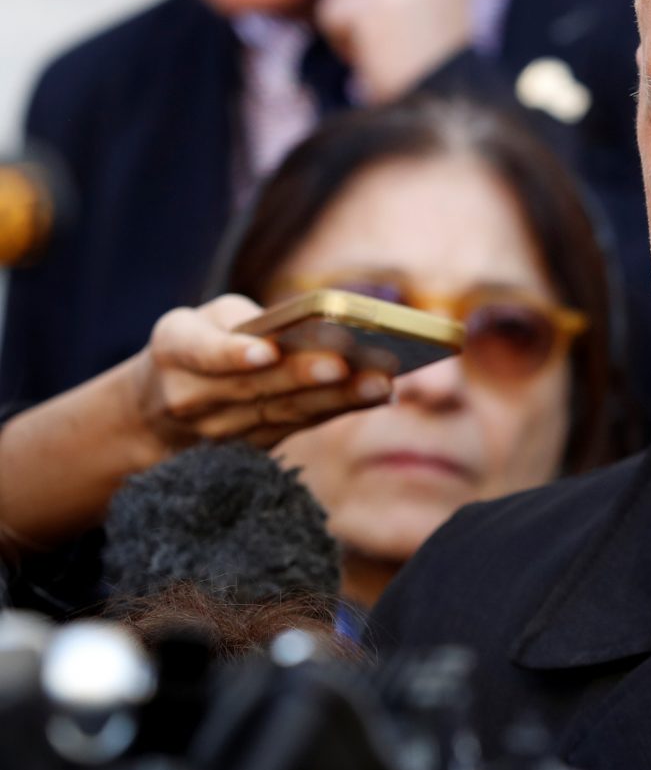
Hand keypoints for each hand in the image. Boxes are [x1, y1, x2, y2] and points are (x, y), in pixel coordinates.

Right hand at [130, 295, 392, 453]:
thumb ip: (245, 322)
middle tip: (345, 363)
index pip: (202, 353)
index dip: (234, 355)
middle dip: (304, 376)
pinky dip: (340, 409)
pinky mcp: (252, 448)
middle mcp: (191, 396)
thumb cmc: (197, 344)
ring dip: (336, 399)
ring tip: (378, 382)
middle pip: (254, 388)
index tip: (266, 351)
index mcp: (175, 349)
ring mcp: (220, 432)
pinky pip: (300, 426)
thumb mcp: (203, 321)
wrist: (154, 411)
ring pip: (284, 413)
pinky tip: (378, 396)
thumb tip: (312, 326)